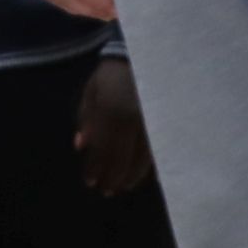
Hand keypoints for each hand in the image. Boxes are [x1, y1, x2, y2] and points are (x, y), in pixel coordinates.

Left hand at [75, 55, 153, 196]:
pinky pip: (159, 150)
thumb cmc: (111, 76)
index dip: (95, 168)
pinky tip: (147, 177)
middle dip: (113, 177)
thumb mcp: (91, 92)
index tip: (90, 181)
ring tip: (123, 186)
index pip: (102, 149)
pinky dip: (152, 166)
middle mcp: (133, 120)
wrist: (143, 56)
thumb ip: (85, 119)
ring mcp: (153, 122)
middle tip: (106, 191)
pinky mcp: (166, 123)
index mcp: (111, 111)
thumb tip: (81, 147)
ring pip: (143, 158)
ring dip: (132, 176)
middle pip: (122, 158)